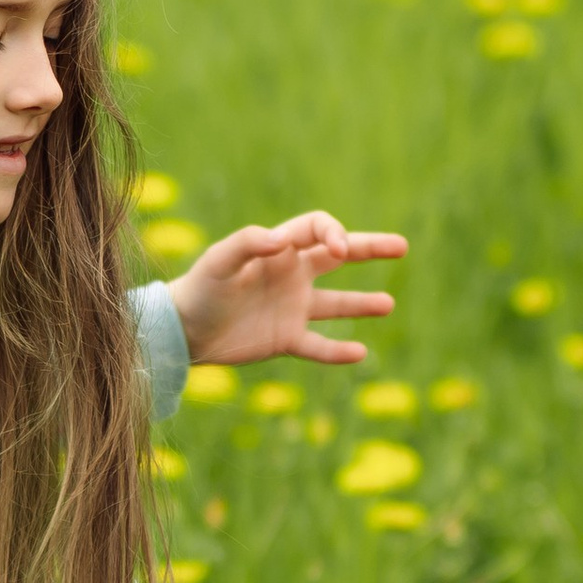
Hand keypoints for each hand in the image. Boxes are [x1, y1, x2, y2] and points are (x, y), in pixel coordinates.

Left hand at [167, 209, 406, 369]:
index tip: (339, 250)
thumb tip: (285, 239)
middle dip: (369, 248)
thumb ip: (249, 243)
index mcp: (278, 250)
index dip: (335, 233)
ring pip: (336, 304)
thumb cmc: (199, 288)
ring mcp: (292, 308)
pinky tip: (360, 353)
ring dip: (362, 304)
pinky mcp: (286, 339)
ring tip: (388, 304)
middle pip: (338, 256)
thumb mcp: (219, 261)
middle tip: (401, 246)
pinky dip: (338, 351)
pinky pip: (319, 346)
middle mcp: (291, 275)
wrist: (182, 331)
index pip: (318, 229)